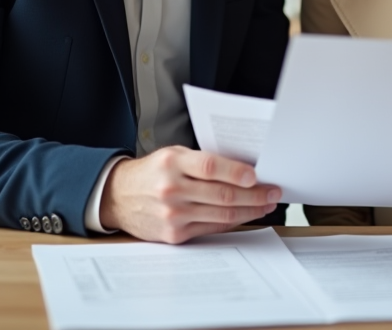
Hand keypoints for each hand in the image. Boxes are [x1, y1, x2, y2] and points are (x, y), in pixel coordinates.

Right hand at [99, 146, 280, 243]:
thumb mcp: (172, 155)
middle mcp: (171, 189)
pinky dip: (232, 222)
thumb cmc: (152, 172)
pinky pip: (211, 228)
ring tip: (265, 204)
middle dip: (253, 195)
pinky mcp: (174, 234)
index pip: (209, 167)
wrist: (118, 197)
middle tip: (272, 192)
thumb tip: (242, 170)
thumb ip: (202, 161)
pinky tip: (245, 215)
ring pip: (221, 214)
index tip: (257, 176)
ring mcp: (173, 214)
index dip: (236, 172)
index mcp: (171, 163)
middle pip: (221, 194)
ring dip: (249, 210)